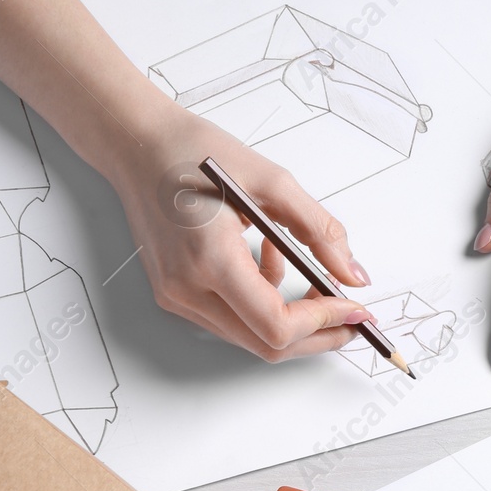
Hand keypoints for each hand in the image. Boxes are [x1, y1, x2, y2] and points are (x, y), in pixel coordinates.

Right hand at [106, 101, 374, 361]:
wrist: (136, 146)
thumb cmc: (192, 153)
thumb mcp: (273, 182)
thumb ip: (320, 231)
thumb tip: (353, 274)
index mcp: (211, 259)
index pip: (277, 324)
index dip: (324, 322)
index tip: (354, 308)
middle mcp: (187, 289)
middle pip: (266, 345)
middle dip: (317, 334)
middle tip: (350, 316)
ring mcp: (176, 297)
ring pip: (250, 336)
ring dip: (291, 316)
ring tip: (303, 267)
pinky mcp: (174, 294)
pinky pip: (230, 318)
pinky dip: (262, 301)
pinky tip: (268, 260)